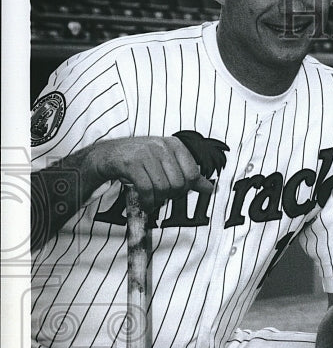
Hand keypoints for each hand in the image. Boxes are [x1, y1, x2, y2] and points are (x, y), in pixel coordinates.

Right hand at [88, 136, 213, 211]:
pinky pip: (147, 190)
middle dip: (171, 195)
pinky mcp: (130, 163)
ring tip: (152, 199)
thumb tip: (210, 189)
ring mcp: (145, 153)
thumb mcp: (167, 163)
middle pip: (178, 183)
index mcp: (175, 145)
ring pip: (163, 188)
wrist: (108, 156)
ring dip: (158, 200)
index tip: (176, 190)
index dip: (186, 188)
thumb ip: (189, 175)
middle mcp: (161, 146)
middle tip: (162, 195)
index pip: (193, 174)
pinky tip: (146, 202)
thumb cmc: (141, 160)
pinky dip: (148, 201)